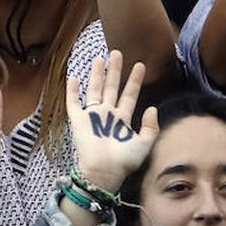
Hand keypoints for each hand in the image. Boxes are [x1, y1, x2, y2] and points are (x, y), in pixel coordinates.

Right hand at [66, 51, 158, 193]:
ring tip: (99, 58)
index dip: (134, 80)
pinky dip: (72, 91)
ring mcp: (92, 117)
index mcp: (123, 120)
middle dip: (114, 71)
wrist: (104, 172)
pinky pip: (74, 103)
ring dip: (96, 75)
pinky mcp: (78, 121)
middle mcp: (108, 115)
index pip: (129, 95)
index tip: (140, 65)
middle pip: (111, 87)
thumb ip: (151, 127)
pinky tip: (73, 77)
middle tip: (117, 53)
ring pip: (94, 90)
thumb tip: (153, 108)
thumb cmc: (124, 162)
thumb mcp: (144, 144)